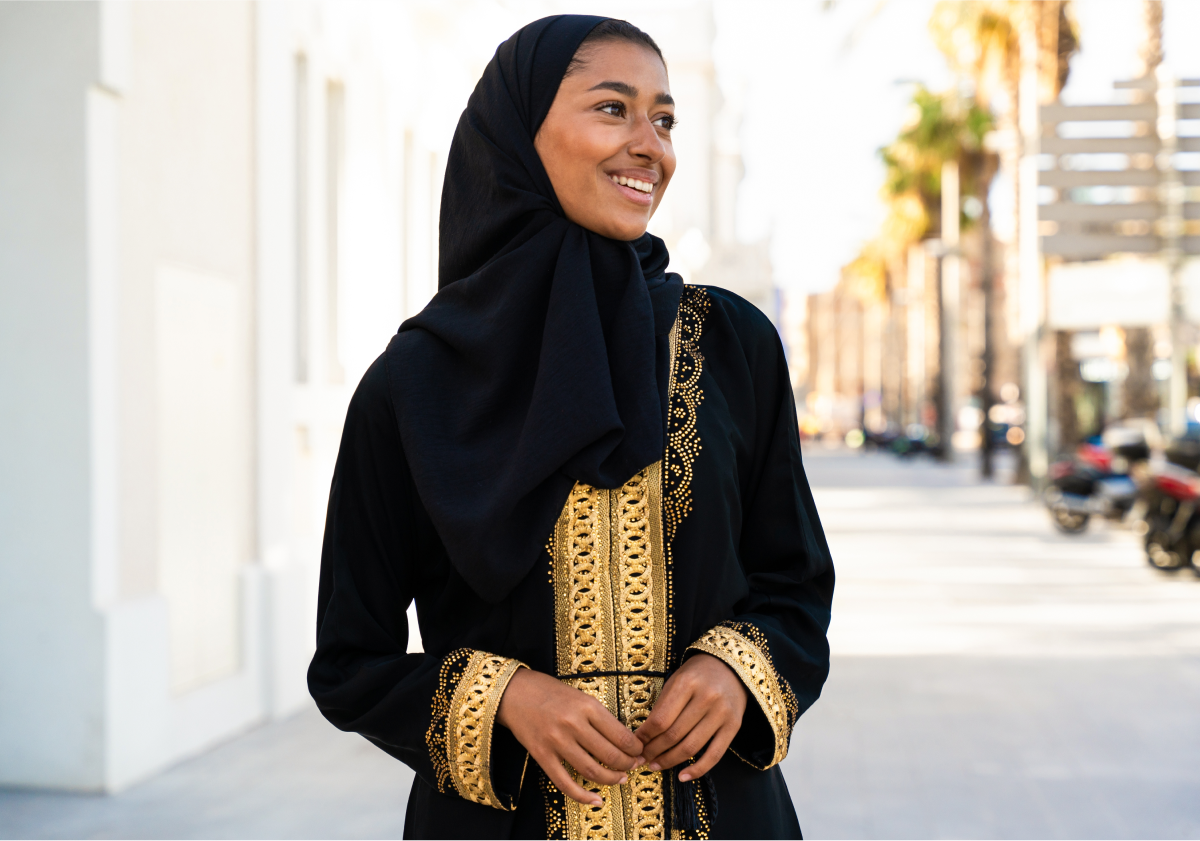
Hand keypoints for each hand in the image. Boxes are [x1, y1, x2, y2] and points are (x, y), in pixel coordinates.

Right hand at [497, 668, 644, 805]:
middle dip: (627, 765)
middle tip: (633, 766)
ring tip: (619, 779)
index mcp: (587, 706)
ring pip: (591, 770)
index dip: (635, 749)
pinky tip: (596, 799)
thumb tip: (623, 740)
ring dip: (611, 779)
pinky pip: (565, 783)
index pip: (621, 736)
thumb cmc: (550, 692)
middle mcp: (573, 724)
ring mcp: (556, 742)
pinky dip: (583, 795)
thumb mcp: (580, 696)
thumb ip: (599, 717)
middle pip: (610, 755)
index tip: (640, 752)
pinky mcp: (542, 756)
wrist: (514, 692)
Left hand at [635, 653, 746, 780]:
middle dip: (654, 751)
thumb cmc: (698, 674)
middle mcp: (706, 698)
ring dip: (670, 761)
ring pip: (691, 747)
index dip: (645, 736)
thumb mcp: (676, 680)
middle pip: (674, 735)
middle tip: (642, 759)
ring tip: (656, 766)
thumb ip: (663, 705)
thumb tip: (644, 736)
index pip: (660, 719)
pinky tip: (683, 776)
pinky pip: (714, 755)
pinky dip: (697, 769)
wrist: (731, 666)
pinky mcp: (734, 726)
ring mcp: (722, 713)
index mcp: (687, 683)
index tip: (635, 745)